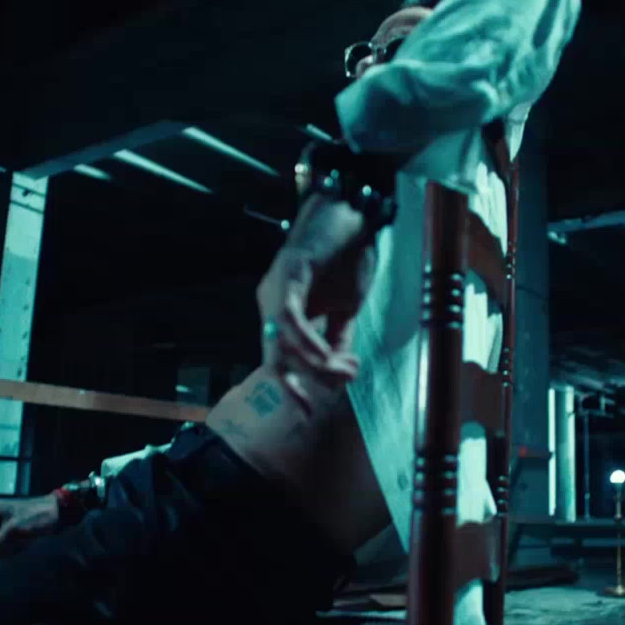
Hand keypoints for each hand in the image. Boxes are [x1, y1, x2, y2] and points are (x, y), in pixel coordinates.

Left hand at [256, 201, 377, 411]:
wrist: (355, 212)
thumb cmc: (348, 255)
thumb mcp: (345, 306)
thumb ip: (337, 336)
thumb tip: (338, 368)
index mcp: (281, 313)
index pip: (278, 359)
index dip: (290, 387)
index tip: (307, 412)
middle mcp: (270, 303)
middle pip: (274, 357)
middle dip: (300, 383)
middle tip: (330, 393)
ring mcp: (276, 288)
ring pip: (281, 343)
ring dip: (314, 364)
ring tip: (345, 369)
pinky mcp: (289, 273)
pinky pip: (290, 319)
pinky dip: (308, 342)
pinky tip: (326, 354)